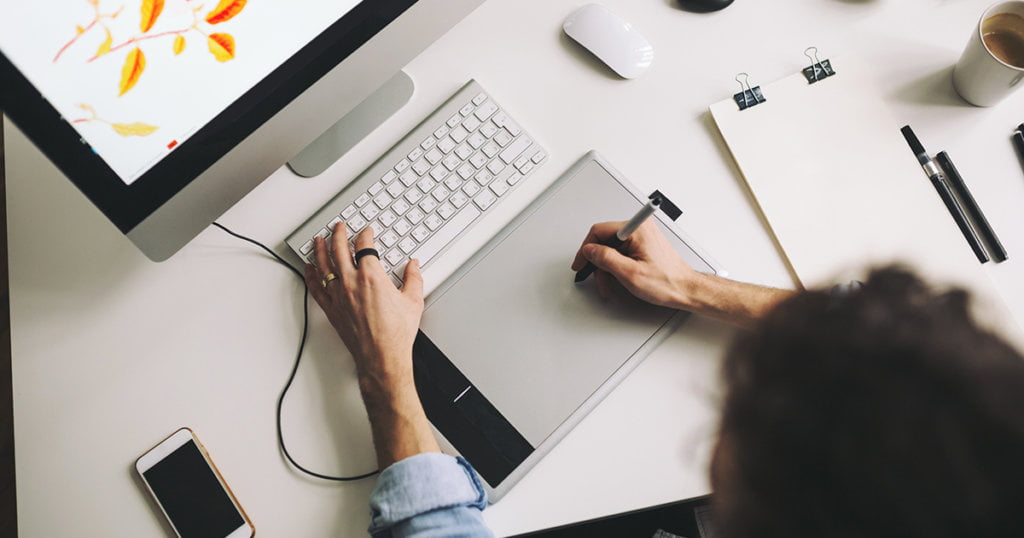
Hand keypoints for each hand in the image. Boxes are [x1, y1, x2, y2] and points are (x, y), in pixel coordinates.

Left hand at [305, 222, 423, 392]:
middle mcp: (351, 283)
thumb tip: (413, 265)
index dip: (365, 235)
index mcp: (372, 277)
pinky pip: (316, 288)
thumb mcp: (413, 301)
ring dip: (320, 249)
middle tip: (338, 227)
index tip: (366, 232)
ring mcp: (339, 296)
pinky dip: (311, 276)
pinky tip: (309, 268)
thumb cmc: (396, 334)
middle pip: (339, 250)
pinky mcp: (332, 310)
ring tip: (318, 239)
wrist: (382, 357)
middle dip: (338, 234)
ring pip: (324, 266)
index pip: (364, 246)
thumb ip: (414, 278)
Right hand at [570, 220, 698, 308]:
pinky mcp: (643, 244)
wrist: (685, 289)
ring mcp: (642, 236)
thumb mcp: (629, 273)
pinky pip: (622, 252)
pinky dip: (616, 266)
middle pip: (605, 241)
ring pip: (612, 249)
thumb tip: (590, 250)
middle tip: (597, 279)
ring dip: (607, 268)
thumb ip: (606, 258)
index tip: (581, 263)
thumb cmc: (666, 282)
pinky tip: (617, 279)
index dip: (586, 249)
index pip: (599, 231)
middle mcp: (640, 228)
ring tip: (609, 285)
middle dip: (599, 263)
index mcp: (637, 229)